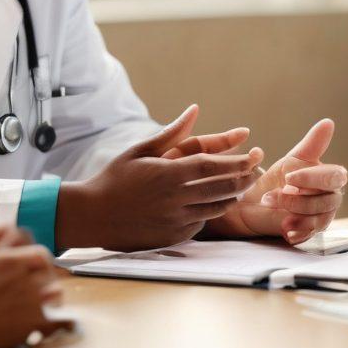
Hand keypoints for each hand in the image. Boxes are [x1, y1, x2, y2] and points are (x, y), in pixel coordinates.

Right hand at [0, 243, 71, 347]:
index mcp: (9, 260)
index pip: (39, 254)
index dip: (39, 263)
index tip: (36, 271)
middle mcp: (24, 276)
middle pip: (48, 274)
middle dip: (45, 282)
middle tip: (40, 291)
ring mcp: (31, 298)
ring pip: (56, 294)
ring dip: (52, 300)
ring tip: (47, 308)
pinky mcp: (32, 321)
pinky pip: (58, 320)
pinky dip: (60, 322)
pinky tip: (60, 325)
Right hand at [55, 105, 264, 250]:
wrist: (90, 216)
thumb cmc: (114, 178)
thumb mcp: (140, 150)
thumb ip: (172, 132)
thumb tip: (195, 109)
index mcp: (169, 174)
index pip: (215, 166)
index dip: (239, 161)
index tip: (255, 154)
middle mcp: (176, 199)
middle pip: (223, 189)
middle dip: (245, 178)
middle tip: (257, 171)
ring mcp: (175, 221)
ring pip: (216, 208)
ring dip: (233, 196)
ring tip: (242, 186)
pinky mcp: (172, 237)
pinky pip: (200, 223)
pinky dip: (210, 212)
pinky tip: (214, 203)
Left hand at [208, 119, 346, 244]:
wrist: (254, 202)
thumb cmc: (278, 177)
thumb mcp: (293, 159)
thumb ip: (313, 144)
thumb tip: (328, 122)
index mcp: (331, 178)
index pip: (335, 177)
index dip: (312, 178)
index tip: (288, 177)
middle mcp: (331, 198)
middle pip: (328, 201)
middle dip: (300, 198)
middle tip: (275, 194)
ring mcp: (322, 217)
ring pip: (320, 219)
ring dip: (294, 212)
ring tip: (270, 204)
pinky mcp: (309, 234)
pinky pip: (310, 236)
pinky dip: (297, 231)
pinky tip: (283, 227)